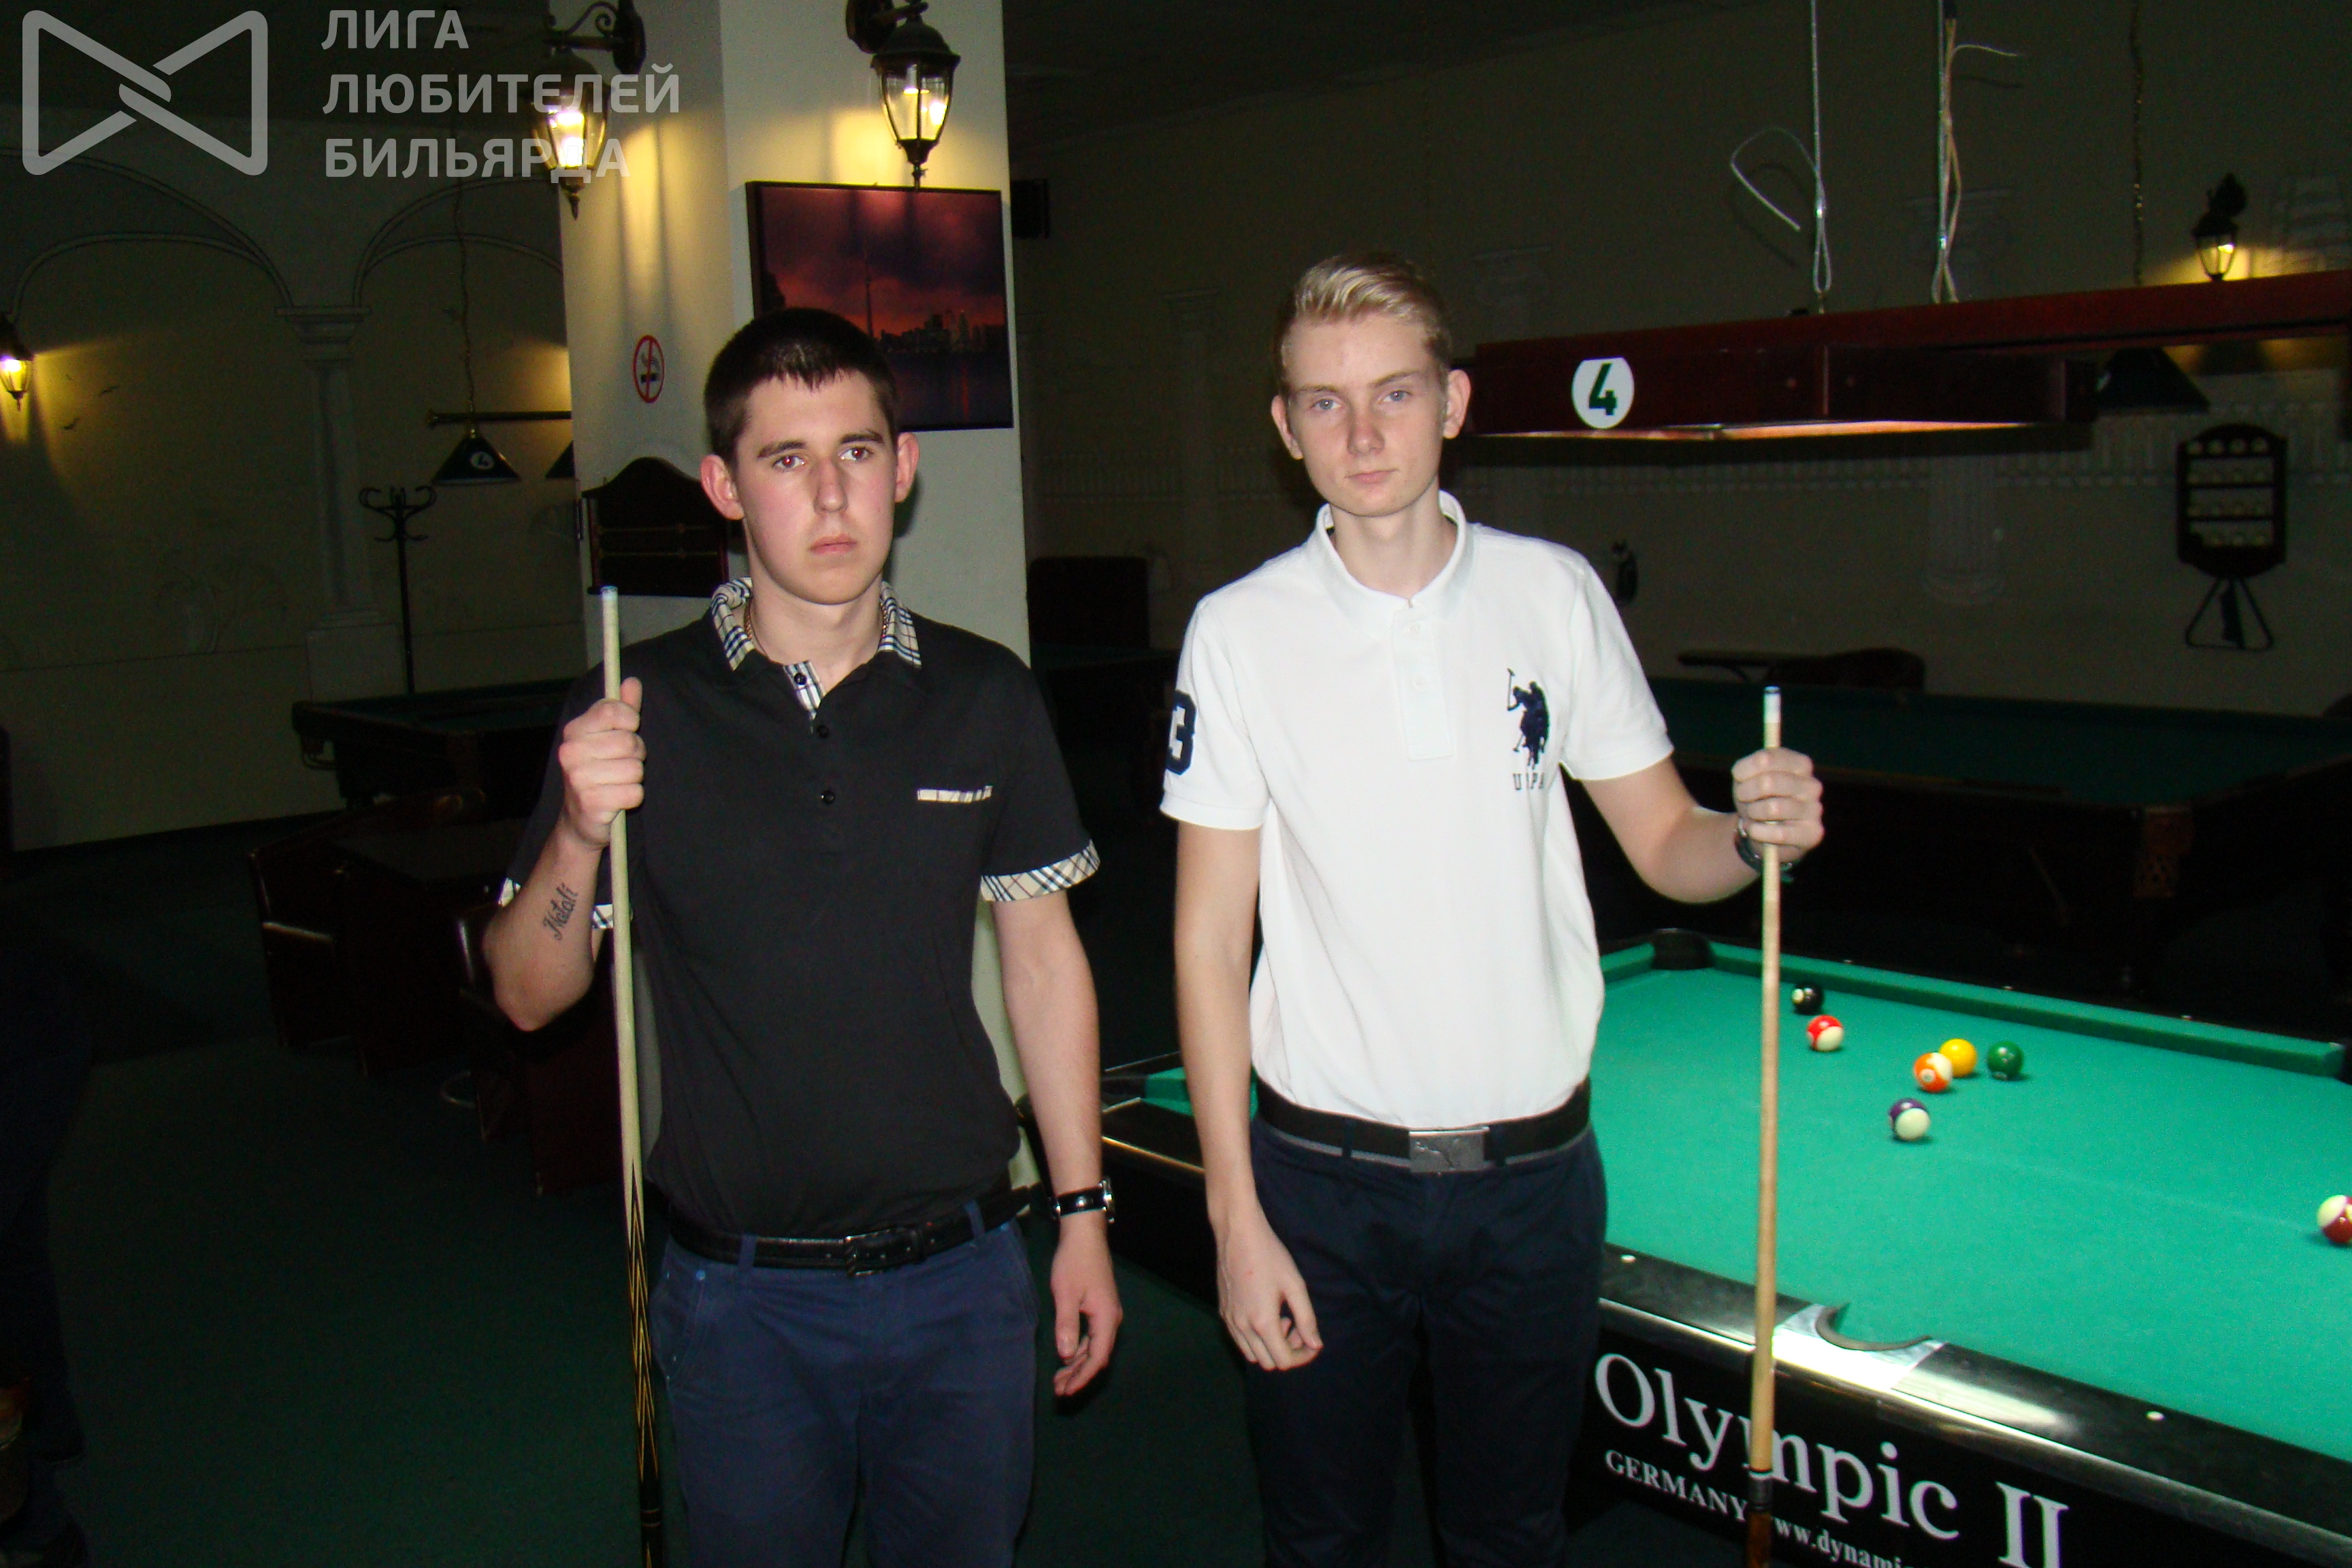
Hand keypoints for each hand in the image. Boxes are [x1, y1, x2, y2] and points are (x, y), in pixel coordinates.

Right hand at [557, 677, 643, 849]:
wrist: (579, 820)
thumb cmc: (599, 772)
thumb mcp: (608, 738)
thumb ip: (622, 709)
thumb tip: (632, 681)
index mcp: (575, 730)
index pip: (614, 710)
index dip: (630, 721)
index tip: (628, 731)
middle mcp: (571, 751)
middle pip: (630, 741)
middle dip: (636, 755)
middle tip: (622, 765)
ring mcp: (578, 778)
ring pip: (635, 769)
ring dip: (634, 778)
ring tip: (618, 782)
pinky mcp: (591, 803)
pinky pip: (634, 793)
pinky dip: (632, 798)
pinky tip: (617, 799)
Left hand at [1048, 1216, 1121, 1396]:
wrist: (1084, 1235)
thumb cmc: (1074, 1262)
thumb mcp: (1065, 1293)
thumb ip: (1066, 1325)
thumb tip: (1065, 1356)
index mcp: (1106, 1319)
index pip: (1097, 1358)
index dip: (1082, 1377)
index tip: (1066, 1391)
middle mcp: (1111, 1320)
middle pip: (1097, 1356)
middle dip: (1078, 1375)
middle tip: (1058, 1390)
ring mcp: (1107, 1314)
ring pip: (1094, 1348)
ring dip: (1077, 1364)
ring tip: (1059, 1380)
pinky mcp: (1100, 1308)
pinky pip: (1092, 1337)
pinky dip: (1079, 1350)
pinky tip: (1066, 1356)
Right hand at [1214, 1204, 1320, 1370]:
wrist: (1237, 1234)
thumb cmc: (1270, 1256)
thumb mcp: (1295, 1285)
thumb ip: (1307, 1319)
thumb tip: (1316, 1345)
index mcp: (1262, 1322)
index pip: (1284, 1361)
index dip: (1303, 1356)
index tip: (1312, 1341)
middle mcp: (1242, 1327)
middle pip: (1268, 1363)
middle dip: (1287, 1351)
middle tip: (1297, 1327)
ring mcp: (1230, 1321)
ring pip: (1252, 1355)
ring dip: (1270, 1346)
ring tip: (1282, 1320)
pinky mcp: (1223, 1312)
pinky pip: (1240, 1340)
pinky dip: (1256, 1338)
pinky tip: (1265, 1312)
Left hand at [1731, 745, 1823, 860]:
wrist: (1765, 831)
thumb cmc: (1758, 799)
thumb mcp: (1749, 779)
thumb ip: (1749, 768)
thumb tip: (1748, 765)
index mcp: (1800, 764)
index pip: (1766, 758)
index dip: (1745, 769)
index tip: (1737, 776)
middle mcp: (1812, 785)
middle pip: (1769, 782)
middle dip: (1746, 791)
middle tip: (1741, 797)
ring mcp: (1814, 810)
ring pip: (1774, 808)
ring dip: (1753, 812)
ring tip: (1751, 814)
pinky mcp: (1813, 833)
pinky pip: (1780, 833)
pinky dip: (1758, 832)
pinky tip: (1753, 829)